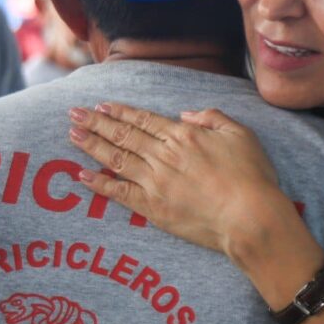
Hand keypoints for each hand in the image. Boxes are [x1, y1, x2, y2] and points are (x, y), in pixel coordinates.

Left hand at [68, 102, 303, 267]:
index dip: (120, 112)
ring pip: (116, 159)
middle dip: (96, 123)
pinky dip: (98, 184)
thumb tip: (186, 114)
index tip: (100, 106)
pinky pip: (118, 193)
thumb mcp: (241, 134)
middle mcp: (164, 156)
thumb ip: (212, 117)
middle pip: (123, 135)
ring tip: (72, 135)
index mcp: (184, 135)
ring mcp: (155, 182)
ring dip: (91, 146)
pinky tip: (82, 175)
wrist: (250, 218)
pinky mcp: (153, 208)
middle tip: (73, 113)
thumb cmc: (251, 177)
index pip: (143, 120)